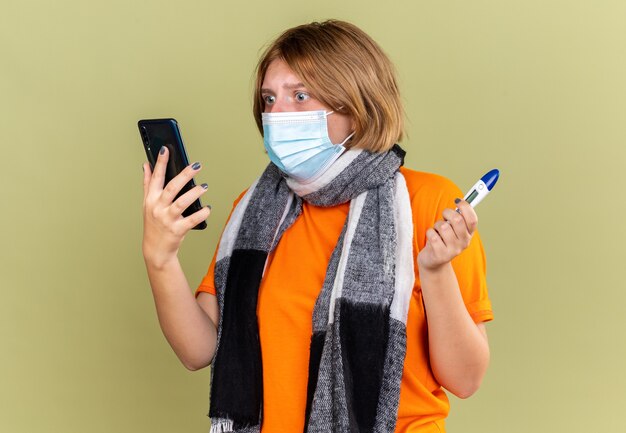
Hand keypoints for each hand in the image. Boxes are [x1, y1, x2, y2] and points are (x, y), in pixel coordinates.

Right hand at [142, 146, 210, 267]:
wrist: (155, 250)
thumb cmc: (153, 224)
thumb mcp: (147, 204)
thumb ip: (148, 184)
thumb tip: (145, 165)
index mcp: (151, 199)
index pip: (156, 177)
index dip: (161, 163)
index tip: (166, 149)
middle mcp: (158, 208)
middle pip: (171, 188)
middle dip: (184, 175)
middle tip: (197, 165)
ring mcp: (167, 219)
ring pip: (182, 203)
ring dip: (194, 193)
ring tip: (204, 186)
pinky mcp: (177, 230)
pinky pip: (192, 220)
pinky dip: (201, 214)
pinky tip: (208, 208)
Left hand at [417, 199, 476, 271]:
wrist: (434, 261)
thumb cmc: (443, 239)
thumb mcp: (453, 229)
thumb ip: (458, 217)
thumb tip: (460, 201)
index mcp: (469, 234)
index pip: (472, 219)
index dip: (465, 207)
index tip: (457, 200)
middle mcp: (464, 243)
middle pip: (457, 220)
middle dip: (447, 213)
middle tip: (443, 216)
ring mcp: (453, 250)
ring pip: (443, 226)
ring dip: (437, 225)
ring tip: (437, 231)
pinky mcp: (441, 255)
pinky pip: (433, 235)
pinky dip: (430, 233)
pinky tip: (432, 239)